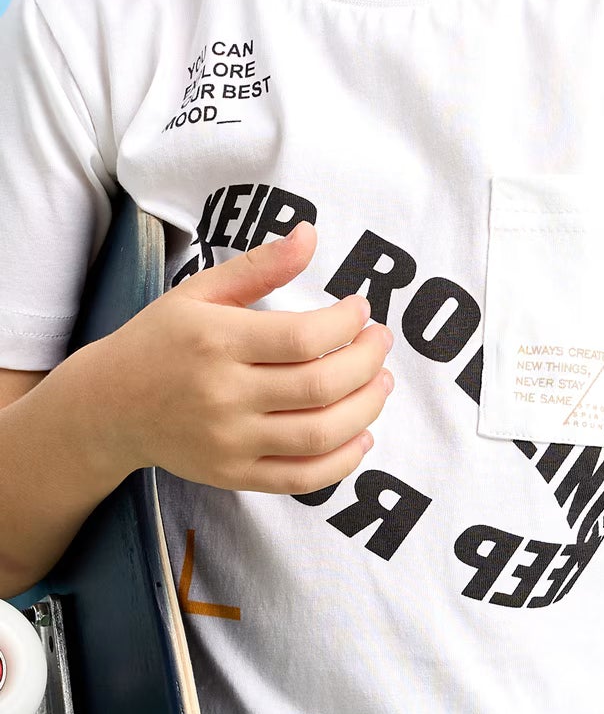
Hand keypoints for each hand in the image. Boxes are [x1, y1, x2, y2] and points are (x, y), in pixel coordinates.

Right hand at [92, 219, 394, 495]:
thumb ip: (258, 267)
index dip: (347, 325)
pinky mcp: (235, 476)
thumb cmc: (162, 341)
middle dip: (367, 363)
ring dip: (366, 409)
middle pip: (320, 386)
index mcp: (216, 340)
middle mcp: (223, 395)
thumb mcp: (199, 293)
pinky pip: (303, 479)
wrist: (111, 405)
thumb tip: (311, 235)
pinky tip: (362, 436)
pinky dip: (343, 461)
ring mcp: (230, 441)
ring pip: (320, 434)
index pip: (304, 337)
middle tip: (381, 344)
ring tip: (381, 384)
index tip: (362, 311)